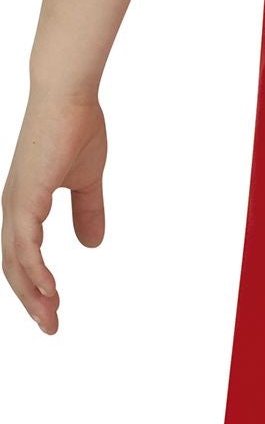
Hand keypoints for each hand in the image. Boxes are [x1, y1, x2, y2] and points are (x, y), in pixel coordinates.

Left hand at [2, 88, 107, 334]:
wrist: (69, 97)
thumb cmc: (76, 128)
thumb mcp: (87, 181)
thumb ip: (88, 211)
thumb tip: (92, 244)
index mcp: (25, 203)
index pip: (22, 255)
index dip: (35, 284)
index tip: (53, 310)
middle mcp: (14, 206)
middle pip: (13, 266)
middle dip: (31, 300)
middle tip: (51, 327)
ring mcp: (17, 202)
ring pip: (16, 261)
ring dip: (33, 293)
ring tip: (50, 318)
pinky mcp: (26, 197)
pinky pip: (24, 244)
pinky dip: (35, 270)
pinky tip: (48, 289)